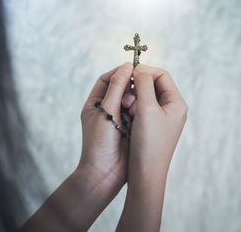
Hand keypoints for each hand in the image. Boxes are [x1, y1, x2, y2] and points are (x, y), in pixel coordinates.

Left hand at [78, 62, 133, 191]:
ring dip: (136, 99)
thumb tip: (126, 66)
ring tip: (137, 104)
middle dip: (130, 87)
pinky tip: (145, 111)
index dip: (120, 72)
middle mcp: (107, 109)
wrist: (105, 173)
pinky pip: (138, 113)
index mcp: (95, 103)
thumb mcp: (106, 111)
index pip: (107, 79)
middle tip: (139, 87)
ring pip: (131, 100)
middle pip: (121, 88)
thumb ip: (116, 88)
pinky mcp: (131, 128)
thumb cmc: (99, 142)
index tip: (133, 68)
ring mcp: (120, 119)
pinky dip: (141, 110)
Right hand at [116, 64, 187, 231]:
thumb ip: (144, 85)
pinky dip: (134, 108)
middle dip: (139, 86)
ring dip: (135, 97)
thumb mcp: (146, 109)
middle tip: (128, 95)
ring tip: (129, 108)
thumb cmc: (148, 143)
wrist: (146, 175)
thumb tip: (140, 68)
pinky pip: (143, 109)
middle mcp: (173, 109)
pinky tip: (128, 116)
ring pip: (147, 97)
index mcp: (177, 103)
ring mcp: (164, 119)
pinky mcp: (154, 128)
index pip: (162, 75)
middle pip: (155, 85)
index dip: (145, 71)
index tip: (129, 74)